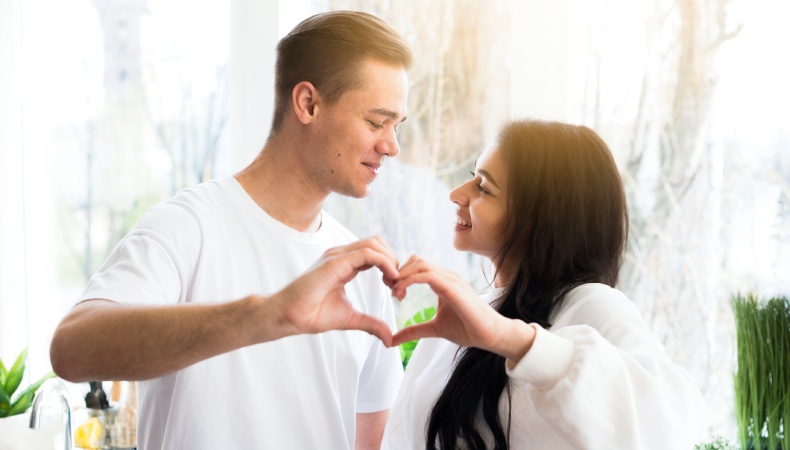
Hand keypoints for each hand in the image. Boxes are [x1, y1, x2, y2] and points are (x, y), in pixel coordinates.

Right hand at [270, 237, 399, 345]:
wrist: (290, 316)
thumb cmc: (312, 314)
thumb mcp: (351, 319)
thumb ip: (371, 324)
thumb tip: (389, 338)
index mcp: (345, 265)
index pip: (374, 253)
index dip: (390, 267)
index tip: (396, 289)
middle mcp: (342, 256)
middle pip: (377, 244)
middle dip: (393, 261)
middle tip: (397, 285)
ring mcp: (337, 256)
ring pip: (374, 244)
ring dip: (391, 260)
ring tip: (394, 282)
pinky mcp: (335, 262)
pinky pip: (367, 253)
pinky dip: (384, 262)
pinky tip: (390, 278)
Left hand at [390, 256, 534, 360]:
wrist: (491, 335)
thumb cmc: (468, 329)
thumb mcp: (434, 328)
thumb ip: (414, 330)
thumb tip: (392, 340)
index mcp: (443, 281)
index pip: (418, 265)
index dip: (401, 274)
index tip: (392, 291)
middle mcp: (447, 276)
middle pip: (416, 260)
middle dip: (398, 272)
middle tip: (390, 290)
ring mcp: (451, 279)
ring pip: (420, 264)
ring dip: (402, 275)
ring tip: (395, 293)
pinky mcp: (453, 287)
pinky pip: (427, 275)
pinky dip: (410, 280)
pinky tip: (402, 293)